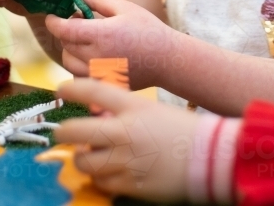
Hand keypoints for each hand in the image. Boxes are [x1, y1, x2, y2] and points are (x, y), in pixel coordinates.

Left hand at [46, 0, 182, 89]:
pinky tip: (93, 56)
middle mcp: (96, 57)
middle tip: (80, 22)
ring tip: (86, 40)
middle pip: (65, 44)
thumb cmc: (148, 30)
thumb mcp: (125, 8)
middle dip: (66, 32)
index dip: (54, 22)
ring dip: (70, 49)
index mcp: (101, 35)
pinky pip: (79, 75)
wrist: (167, 59)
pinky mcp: (103, 84)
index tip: (52, 16)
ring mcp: (98, 74)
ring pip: (68, 62)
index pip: (64, 30)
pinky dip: (80, 65)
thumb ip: (99, 1)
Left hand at [55, 78, 196, 201]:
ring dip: (84, 158)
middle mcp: (124, 132)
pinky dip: (102, 178)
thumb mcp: (152, 111)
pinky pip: (101, 183)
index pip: (93, 90)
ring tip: (91, 156)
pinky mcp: (130, 185)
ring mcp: (125, 161)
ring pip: (84, 161)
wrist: (212, 158)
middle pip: (74, 130)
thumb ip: (124, 112)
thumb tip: (98, 117)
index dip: (72, 88)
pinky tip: (111, 173)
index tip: (61, 89)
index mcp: (133, 107)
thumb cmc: (183, 130)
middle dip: (63, 132)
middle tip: (63, 133)